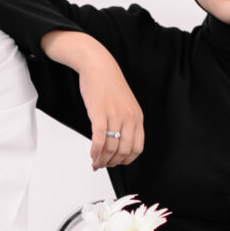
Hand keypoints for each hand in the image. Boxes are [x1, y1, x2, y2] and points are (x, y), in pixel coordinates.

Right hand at [39, 29, 145, 169]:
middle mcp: (129, 118)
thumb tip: (118, 142)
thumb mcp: (125, 105)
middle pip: (124, 151)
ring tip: (95, 162)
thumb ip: (126, 122)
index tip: (117, 163)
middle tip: (103, 165)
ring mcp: (115, 116)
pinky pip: (100, 138)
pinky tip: (92, 155)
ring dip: (102, 160)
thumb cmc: (109, 85)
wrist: (98, 65)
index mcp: (137, 117)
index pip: (137, 148)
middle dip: (113, 163)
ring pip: (111, 148)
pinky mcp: (100, 113)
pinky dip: (96, 151)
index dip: (126, 160)